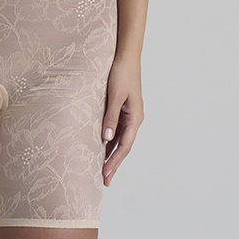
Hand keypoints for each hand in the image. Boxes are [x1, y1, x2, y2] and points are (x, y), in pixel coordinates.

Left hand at [101, 53, 142, 186]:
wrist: (126, 57)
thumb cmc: (121, 73)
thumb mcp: (114, 95)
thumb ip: (110, 117)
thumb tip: (106, 139)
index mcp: (135, 117)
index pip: (124, 146)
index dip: (114, 161)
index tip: (105, 174)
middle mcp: (134, 119)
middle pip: (124, 147)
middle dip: (114, 164)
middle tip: (104, 181)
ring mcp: (130, 115)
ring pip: (121, 141)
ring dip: (112, 155)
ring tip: (103, 171)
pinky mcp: (123, 111)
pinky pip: (118, 131)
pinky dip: (111, 143)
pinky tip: (103, 149)